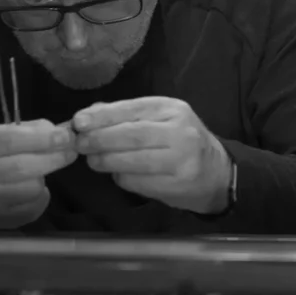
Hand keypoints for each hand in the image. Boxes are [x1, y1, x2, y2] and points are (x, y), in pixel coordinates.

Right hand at [0, 120, 77, 228]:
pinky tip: (32, 190)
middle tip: (71, 152)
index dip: (43, 138)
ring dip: (42, 178)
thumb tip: (61, 134)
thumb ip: (33, 130)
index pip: (12, 139)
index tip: (65, 136)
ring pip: (31, 188)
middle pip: (23, 166)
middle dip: (53, 158)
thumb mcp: (5, 133)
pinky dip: (40, 197)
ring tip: (38, 173)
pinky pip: (32, 207)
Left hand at [72, 97, 230, 214]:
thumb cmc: (181, 141)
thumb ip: (127, 115)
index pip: (132, 109)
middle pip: (131, 135)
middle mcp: (180, 132)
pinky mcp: (177, 185)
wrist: (217, 173)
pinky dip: (121, 178)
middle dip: (100, 140)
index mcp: (173, 109)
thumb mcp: (161, 118)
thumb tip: (88, 116)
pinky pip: (138, 182)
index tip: (78, 122)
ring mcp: (181, 160)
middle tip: (80, 144)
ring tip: (93, 161)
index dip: (102, 116)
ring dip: (106, 161)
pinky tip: (117, 174)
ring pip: (133, 161)